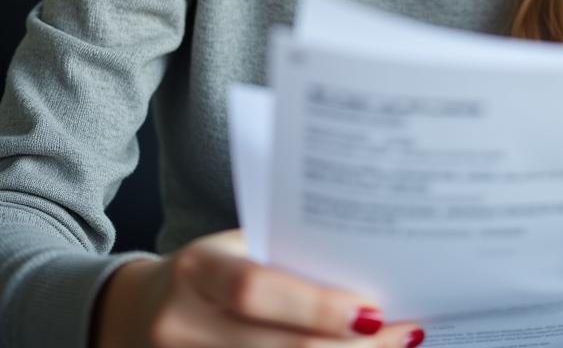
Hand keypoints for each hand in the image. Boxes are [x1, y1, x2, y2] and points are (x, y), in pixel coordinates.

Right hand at [92, 229, 424, 347]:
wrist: (132, 313)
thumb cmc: (208, 271)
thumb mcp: (235, 250)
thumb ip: (286, 260)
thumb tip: (367, 272)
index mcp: (196, 270)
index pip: (255, 289)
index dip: (314, 305)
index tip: (373, 309)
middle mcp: (181, 325)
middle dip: (348, 346)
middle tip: (404, 331)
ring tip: (393, 346)